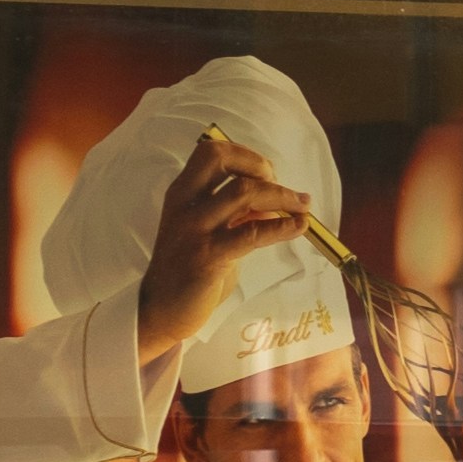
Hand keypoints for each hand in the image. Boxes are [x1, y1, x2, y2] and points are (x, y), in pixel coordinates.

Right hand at [133, 135, 316, 388]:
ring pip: (243, 192)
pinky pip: (252, 233)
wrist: (160, 310)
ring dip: (281, 195)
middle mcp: (185, 204)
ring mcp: (194, 229)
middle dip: (260, 165)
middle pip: (222, 158)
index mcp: (182, 193)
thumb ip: (237, 216)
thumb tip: (276, 203)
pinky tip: (297, 228)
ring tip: (303, 207)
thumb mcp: (210, 233)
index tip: (267, 175)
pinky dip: (281, 226)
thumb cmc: (188, 270)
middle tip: (282, 188)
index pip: (211, 151)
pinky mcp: (208, 257)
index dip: (245, 156)